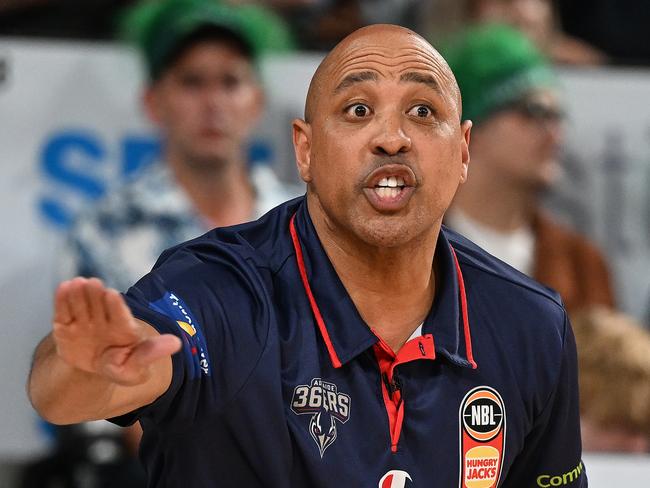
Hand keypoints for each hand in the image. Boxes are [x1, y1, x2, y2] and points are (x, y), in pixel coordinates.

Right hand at [53, 277, 180, 385]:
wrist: (95, 370)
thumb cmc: (122, 367)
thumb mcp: (136, 367)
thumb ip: (151, 353)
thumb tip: (177, 343)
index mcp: (125, 329)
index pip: (121, 316)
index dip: (117, 307)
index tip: (113, 294)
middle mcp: (105, 320)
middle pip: (100, 306)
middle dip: (96, 296)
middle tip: (92, 283)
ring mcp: (85, 321)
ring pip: (81, 305)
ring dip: (78, 294)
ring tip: (75, 283)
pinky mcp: (66, 325)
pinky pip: (63, 312)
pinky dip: (62, 300)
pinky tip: (63, 287)